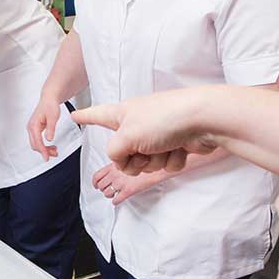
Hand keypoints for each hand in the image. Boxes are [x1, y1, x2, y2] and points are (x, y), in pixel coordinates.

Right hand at [27, 99, 60, 159]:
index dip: (42, 151)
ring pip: (36, 144)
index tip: (46, 157)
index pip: (37, 142)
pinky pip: (38, 141)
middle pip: (35, 145)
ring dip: (44, 149)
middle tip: (54, 154)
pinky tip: (50, 146)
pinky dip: (44, 146)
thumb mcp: (53, 117)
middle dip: (44, 151)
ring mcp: (33, 129)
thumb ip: (51, 128)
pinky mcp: (36, 130)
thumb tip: (49, 139)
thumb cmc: (50, 105)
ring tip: (54, 151)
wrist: (49, 99)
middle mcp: (31, 128)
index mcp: (33, 125)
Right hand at [74, 89, 219, 175]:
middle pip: (122, 153)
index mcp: (122, 114)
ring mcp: (157, 135)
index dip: (85, 116)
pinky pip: (166, 164)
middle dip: (133, 160)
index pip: (96, 115)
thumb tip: (122, 161)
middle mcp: (138, 124)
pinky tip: (182, 148)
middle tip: (141, 150)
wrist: (205, 120)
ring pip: (146, 163)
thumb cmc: (164, 119)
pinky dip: (173, 160)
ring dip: (156, 161)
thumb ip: (114, 153)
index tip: (74, 115)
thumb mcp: (126, 136)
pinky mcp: (176, 144)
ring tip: (166, 146)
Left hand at [93, 161, 161, 204]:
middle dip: (103, 188)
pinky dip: (116, 201)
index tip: (96, 185)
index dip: (95, 182)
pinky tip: (118, 200)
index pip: (97, 176)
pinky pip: (116, 200)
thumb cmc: (145, 162)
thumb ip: (118, 164)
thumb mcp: (128, 158)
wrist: (156, 167)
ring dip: (109, 195)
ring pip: (107, 193)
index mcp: (114, 166)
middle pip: (101, 186)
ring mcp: (121, 183)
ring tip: (114, 194)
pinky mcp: (128, 191)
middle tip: (107, 189)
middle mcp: (115, 174)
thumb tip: (114, 169)